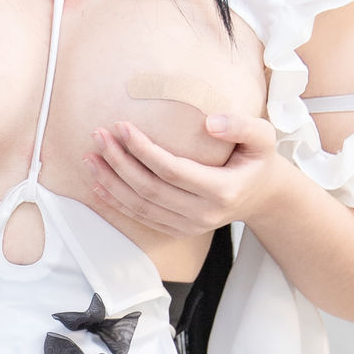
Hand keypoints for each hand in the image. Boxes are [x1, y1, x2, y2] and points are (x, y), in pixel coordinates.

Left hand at [84, 110, 291, 236]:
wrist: (261, 197)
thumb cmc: (258, 161)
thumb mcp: (263, 138)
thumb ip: (242, 125)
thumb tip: (210, 122)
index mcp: (222, 190)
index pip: (173, 170)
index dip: (144, 150)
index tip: (122, 127)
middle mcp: (203, 213)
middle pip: (150, 189)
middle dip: (119, 162)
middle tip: (99, 136)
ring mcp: (189, 226)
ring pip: (140, 207)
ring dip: (111, 183)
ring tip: (91, 157)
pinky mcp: (178, 231)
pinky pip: (141, 218)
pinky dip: (116, 203)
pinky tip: (97, 185)